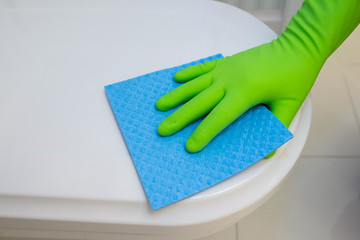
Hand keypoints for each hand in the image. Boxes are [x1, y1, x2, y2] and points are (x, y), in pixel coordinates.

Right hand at [155, 41, 319, 152]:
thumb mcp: (290, 105)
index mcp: (245, 94)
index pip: (219, 118)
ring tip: (159, 106)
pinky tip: (176, 78)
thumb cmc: (294, 76)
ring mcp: (225, 69)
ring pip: (195, 85)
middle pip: (200, 102)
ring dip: (176, 96)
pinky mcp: (226, 62)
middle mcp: (229, 81)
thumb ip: (277, 128)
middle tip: (162, 129)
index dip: (203, 133)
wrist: (297, 47)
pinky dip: (188, 73)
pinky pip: (202, 68)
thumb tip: (267, 153)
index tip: (189, 146)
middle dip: (179, 118)